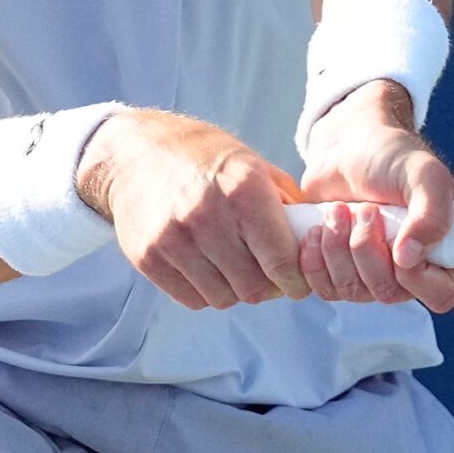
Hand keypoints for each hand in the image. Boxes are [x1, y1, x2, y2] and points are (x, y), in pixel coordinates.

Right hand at [77, 109, 309, 309]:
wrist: (135, 153)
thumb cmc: (205, 158)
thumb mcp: (253, 164)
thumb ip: (286, 202)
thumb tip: (317, 238)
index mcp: (243, 190)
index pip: (283, 260)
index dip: (297, 279)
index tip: (298, 280)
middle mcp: (208, 216)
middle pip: (254, 287)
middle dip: (267, 286)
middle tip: (268, 275)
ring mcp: (174, 239)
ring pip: (223, 298)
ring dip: (235, 290)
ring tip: (235, 268)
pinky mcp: (149, 257)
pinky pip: (192, 299)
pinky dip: (206, 291)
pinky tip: (207, 268)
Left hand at [295, 81, 453, 313]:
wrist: (348, 148)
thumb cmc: (392, 156)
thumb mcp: (422, 173)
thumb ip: (431, 212)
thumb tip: (409, 258)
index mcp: (446, 251)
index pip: (441, 295)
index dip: (417, 278)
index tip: (398, 242)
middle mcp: (413, 270)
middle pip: (389, 293)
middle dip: (367, 249)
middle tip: (366, 209)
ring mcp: (374, 275)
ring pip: (354, 292)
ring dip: (339, 249)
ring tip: (340, 210)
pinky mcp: (340, 272)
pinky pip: (326, 289)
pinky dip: (315, 260)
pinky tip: (317, 228)